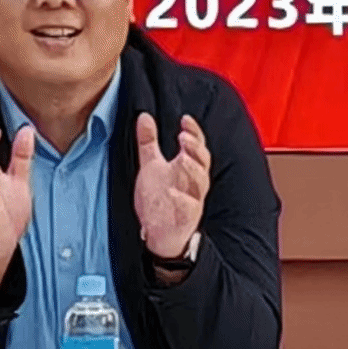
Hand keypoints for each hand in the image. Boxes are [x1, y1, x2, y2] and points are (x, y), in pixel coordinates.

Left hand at [133, 113, 209, 258]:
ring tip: (182, 159)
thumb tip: (144, 116)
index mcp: (186, 168)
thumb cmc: (160, 197)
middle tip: (184, 137)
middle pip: (202, 162)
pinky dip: (182, 199)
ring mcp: (192, 199)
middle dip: (195, 148)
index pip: (196, 146)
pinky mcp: (187, 217)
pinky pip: (189, 208)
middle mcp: (192, 182)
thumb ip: (149, 142)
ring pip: (201, 183)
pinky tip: (173, 192)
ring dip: (193, 170)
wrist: (159, 232)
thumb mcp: (151, 166)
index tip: (185, 120)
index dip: (194, 132)